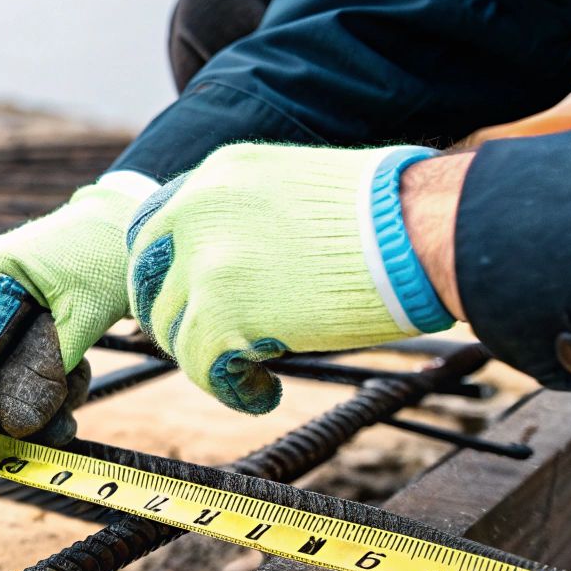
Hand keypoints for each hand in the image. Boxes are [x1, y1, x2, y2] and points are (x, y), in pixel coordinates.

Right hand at [0, 177, 151, 451]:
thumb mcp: (84, 313)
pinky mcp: (14, 328)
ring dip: (22, 406)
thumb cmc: (112, 254)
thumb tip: (12, 426)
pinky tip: (74, 385)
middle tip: (22, 443)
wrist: (141, 226)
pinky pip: (9, 375)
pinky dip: (40, 394)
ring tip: (71, 403)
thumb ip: (46, 368)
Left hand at [124, 143, 455, 413]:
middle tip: (209, 343)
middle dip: (174, 318)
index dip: (162, 273)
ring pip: (172, 329)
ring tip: (252, 372)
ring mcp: (205, 264)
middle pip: (149, 282)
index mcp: (214, 178)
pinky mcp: (224, 313)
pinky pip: (201, 367)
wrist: (422, 231)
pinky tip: (264, 393)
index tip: (182, 298)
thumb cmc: (389, 212)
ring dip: (205, 357)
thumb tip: (240, 258)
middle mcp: (196, 214)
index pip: (152, 230)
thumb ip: (247, 215)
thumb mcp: (296, 187)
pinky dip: (231, 389)